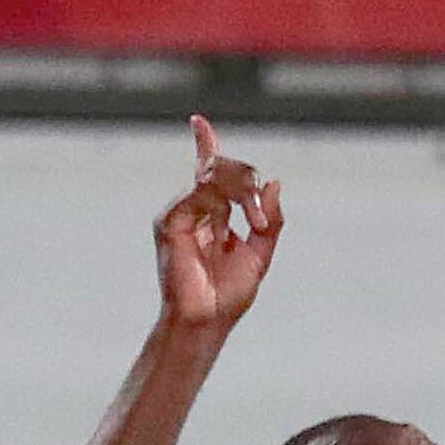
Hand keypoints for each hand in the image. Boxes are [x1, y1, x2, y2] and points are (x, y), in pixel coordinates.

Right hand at [157, 116, 281, 334]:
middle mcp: (192, 211)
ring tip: (254, 224)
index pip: (208, 172)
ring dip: (242, 196)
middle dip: (247, 186)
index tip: (198, 122)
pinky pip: (200, 194)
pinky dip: (223, 204)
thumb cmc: (227, 296)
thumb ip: (269, 220)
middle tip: (260, 219)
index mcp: (211, 216)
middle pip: (221, 171)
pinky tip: (230, 228)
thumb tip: (274, 183)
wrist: (205, 322)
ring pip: (215, 178)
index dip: (205, 145)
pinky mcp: (169, 222)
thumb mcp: (260, 254)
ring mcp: (179, 215)